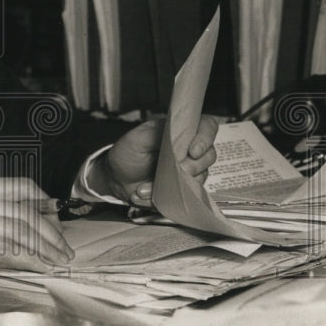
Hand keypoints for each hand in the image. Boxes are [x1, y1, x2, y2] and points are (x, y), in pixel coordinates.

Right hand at [0, 177, 74, 281]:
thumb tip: (4, 223)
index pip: (18, 186)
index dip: (43, 201)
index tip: (57, 217)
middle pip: (25, 210)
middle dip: (52, 231)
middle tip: (64, 249)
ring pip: (17, 228)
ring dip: (43, 247)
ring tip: (57, 262)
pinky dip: (23, 258)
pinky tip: (35, 267)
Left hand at [93, 115, 218, 207]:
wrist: (116, 179)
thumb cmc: (126, 153)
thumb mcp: (136, 138)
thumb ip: (156, 132)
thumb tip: (175, 129)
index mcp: (180, 131)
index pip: (207, 126)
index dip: (205, 138)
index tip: (192, 152)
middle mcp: (189, 150)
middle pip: (209, 156)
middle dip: (188, 168)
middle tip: (165, 171)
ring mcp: (189, 171)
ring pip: (199, 179)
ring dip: (172, 186)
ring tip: (144, 187)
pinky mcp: (184, 190)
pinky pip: (186, 198)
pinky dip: (165, 198)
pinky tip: (146, 195)